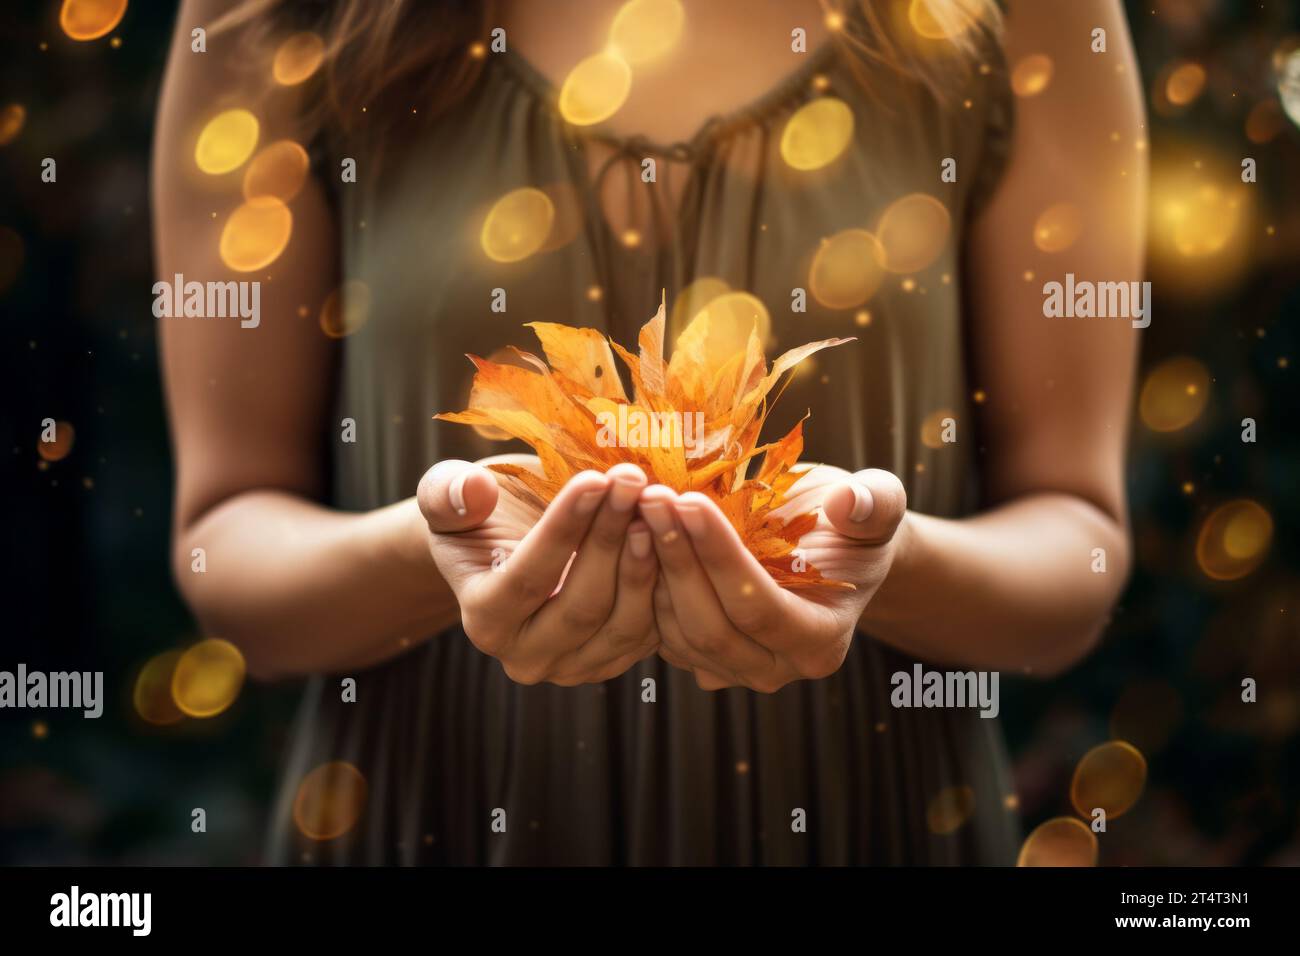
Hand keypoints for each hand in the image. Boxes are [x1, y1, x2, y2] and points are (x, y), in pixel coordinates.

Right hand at [417, 456, 659, 685]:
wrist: (509, 547)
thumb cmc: (482, 515)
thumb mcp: (451, 496)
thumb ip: (449, 493)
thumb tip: (471, 489)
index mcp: (484, 619)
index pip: (529, 578)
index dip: (564, 528)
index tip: (595, 479)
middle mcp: (526, 657)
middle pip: (582, 605)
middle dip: (611, 538)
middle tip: (634, 481)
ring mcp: (576, 667)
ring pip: (623, 621)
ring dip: (645, 559)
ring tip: (656, 503)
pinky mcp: (618, 659)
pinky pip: (654, 630)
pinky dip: (666, 581)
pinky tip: (674, 530)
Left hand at [639, 465, 906, 691]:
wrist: (826, 550)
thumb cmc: (851, 526)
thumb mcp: (878, 506)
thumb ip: (875, 503)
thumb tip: (849, 503)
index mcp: (820, 641)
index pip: (760, 607)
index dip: (721, 556)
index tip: (690, 501)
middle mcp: (775, 669)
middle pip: (711, 627)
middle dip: (677, 559)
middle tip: (652, 498)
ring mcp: (730, 670)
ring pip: (676, 632)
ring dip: (650, 568)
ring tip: (637, 506)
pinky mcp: (694, 656)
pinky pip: (655, 630)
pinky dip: (640, 581)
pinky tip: (632, 529)